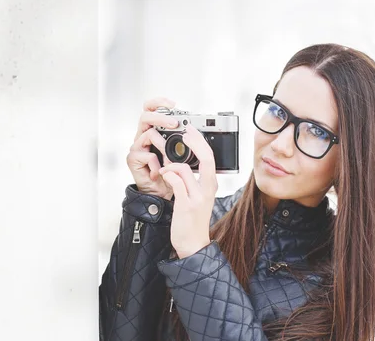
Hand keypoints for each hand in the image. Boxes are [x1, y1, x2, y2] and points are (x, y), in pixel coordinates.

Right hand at [126, 97, 178, 200]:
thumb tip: (191, 129)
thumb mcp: (179, 153)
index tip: (173, 104)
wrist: (161, 192)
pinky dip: (157, 163)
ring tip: (169, 158)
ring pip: (148, 133)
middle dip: (161, 116)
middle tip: (174, 123)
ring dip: (163, 145)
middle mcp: (143, 136)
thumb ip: (181, 141)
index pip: (151, 109)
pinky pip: (147, 154)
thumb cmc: (170, 172)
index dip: (159, 103)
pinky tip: (159, 171)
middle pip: (145, 116)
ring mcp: (137, 147)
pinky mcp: (132, 158)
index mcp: (154, 131)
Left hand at [159, 124, 217, 258]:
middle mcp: (207, 189)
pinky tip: (163, 176)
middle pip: (206, 158)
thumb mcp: (199, 197)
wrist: (193, 244)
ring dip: (171, 165)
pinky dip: (168, 175)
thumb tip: (184, 164)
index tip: (191, 131)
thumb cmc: (193, 220)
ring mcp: (197, 197)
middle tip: (185, 133)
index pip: (210, 157)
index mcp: (211, 185)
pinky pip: (176, 182)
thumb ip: (195, 181)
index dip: (201, 141)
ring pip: (184, 169)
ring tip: (164, 169)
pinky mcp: (186, 205)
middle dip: (195, 141)